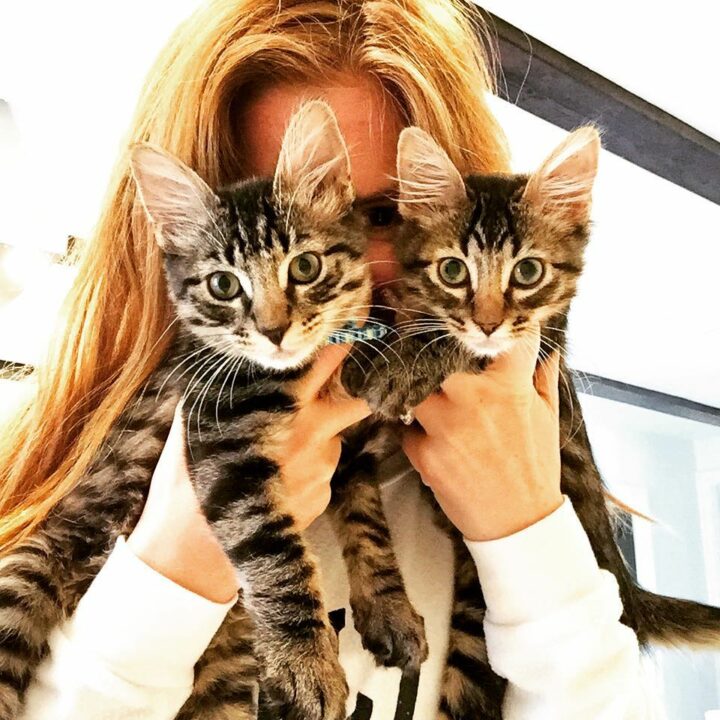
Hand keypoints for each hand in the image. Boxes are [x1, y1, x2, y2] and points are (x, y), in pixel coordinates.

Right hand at [127, 345, 369, 602]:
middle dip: (351, 393)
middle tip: (329, 394)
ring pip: (335, 438)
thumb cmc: (190, 476)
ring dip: (321, 437)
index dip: (345, 346)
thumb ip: (231, 387)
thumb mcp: (199, 418)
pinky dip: (311, 469)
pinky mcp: (323, 495)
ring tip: (282, 450)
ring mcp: (322, 467)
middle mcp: (312, 432)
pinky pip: (325, 470)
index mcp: (283, 404)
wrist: (195, 546)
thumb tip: (246, 362)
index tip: (350, 336)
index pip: (331, 360)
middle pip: (356, 400)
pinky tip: (279, 479)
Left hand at [401, 330, 561, 541]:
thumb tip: (547, 346)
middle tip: (427, 356)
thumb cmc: (535, 466)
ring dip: (419, 395)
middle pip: (435, 354)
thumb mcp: (548, 416)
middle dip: (431, 355)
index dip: (483, 325)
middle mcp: (474, 397)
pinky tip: (432, 442)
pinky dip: (415, 433)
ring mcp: (445, 425)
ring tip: (432, 407)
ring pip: (414, 388)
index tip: (470, 322)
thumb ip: (542, 375)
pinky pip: (408, 428)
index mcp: (509, 385)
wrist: (518, 523)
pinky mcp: (424, 453)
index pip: (495, 335)